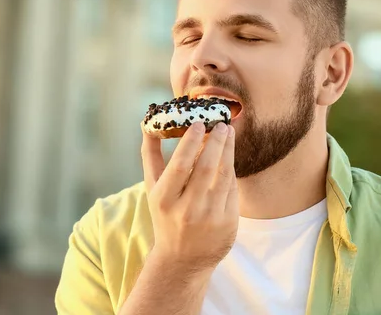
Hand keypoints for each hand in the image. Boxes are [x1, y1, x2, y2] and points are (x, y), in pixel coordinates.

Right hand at [140, 122, 238, 274]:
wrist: (181, 259)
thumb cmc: (165, 215)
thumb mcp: (152, 189)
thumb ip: (150, 155)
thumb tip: (148, 122)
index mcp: (164, 199)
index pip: (180, 165)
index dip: (191, 142)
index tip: (199, 123)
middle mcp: (186, 210)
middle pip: (206, 167)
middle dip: (216, 142)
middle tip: (221, 124)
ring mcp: (210, 218)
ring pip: (224, 176)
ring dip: (228, 151)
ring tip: (228, 133)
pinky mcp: (228, 223)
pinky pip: (232, 190)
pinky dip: (231, 171)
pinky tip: (229, 158)